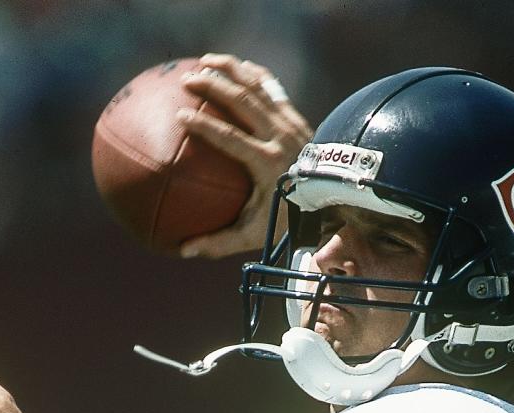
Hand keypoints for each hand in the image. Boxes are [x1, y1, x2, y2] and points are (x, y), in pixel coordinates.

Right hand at [177, 53, 312, 258]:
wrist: (333, 202)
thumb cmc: (288, 220)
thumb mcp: (254, 235)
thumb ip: (219, 242)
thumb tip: (183, 250)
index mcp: (267, 163)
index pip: (231, 138)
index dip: (204, 125)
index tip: (180, 115)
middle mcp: (280, 137)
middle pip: (243, 101)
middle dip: (214, 86)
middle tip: (187, 79)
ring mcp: (290, 123)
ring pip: (257, 87)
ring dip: (231, 70)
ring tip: (206, 60)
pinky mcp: (296, 116)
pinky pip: (271, 89)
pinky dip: (253, 75)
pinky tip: (236, 67)